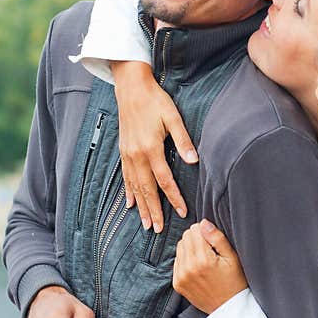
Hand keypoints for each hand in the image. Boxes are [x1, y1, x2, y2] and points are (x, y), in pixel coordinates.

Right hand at [111, 60, 197, 232]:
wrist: (131, 88)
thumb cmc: (155, 100)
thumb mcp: (173, 117)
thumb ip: (183, 140)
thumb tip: (194, 160)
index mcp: (151, 148)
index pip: (165, 180)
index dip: (174, 197)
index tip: (182, 211)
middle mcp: (137, 155)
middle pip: (147, 189)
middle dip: (154, 210)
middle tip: (159, 229)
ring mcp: (128, 154)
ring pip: (135, 186)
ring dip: (141, 206)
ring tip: (146, 223)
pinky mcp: (123, 151)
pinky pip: (125, 177)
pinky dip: (128, 192)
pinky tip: (130, 203)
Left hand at [173, 220, 248, 313]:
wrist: (228, 309)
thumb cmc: (235, 282)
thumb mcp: (232, 258)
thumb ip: (217, 238)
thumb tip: (203, 223)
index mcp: (203, 260)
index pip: (194, 230)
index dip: (205, 232)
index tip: (213, 241)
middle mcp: (189, 268)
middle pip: (185, 237)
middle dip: (196, 238)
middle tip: (210, 250)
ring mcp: (181, 277)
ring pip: (179, 247)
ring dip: (190, 248)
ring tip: (204, 259)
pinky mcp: (177, 284)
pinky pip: (176, 261)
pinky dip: (186, 260)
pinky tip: (198, 267)